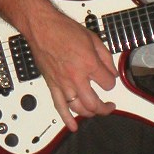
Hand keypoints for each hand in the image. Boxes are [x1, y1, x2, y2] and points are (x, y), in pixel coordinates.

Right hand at [25, 1, 117, 131]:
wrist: (41, 27)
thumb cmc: (63, 29)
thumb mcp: (92, 38)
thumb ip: (105, 56)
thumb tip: (111, 70)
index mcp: (89, 63)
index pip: (109, 83)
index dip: (112, 82)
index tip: (109, 78)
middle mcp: (76, 77)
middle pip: (95, 103)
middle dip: (105, 107)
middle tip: (109, 105)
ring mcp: (63, 83)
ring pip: (79, 109)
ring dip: (90, 113)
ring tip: (95, 111)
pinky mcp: (52, 85)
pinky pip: (60, 107)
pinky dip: (67, 119)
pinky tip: (73, 127)